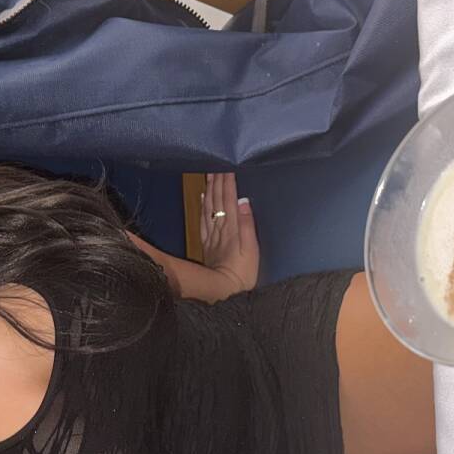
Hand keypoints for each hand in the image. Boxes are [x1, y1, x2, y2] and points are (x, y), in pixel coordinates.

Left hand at [200, 172, 259, 295]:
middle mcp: (220, 228)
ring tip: (209, 175)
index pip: (229, 199)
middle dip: (217, 181)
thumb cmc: (243, 272)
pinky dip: (203, 206)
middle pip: (217, 200)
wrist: (224, 290)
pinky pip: (203, 220)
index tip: (226, 166)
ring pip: (209, 207)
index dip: (228, 182)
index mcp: (232, 227)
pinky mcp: (208, 243)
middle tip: (215, 164)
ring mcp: (212, 235)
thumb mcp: (251, 249)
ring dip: (209, 189)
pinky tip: (202, 197)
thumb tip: (244, 201)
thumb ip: (247, 224)